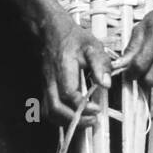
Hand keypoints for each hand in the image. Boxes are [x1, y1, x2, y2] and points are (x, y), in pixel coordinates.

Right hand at [35, 9, 111, 123]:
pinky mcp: (46, 89)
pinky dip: (61, 119)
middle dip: (75, 120)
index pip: (68, 94)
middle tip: (94, 121)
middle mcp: (50, 80)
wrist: (50, 31)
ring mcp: (46, 86)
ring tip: (86, 121)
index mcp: (62, 69)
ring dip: (67, 122)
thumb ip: (101, 64)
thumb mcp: (92, 46)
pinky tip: (75, 117)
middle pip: (55, 109)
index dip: (82, 106)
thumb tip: (106, 84)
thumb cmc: (72, 38)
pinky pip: (48, 110)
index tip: (98, 108)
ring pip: (49, 112)